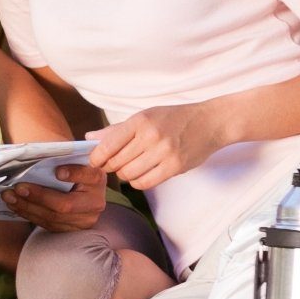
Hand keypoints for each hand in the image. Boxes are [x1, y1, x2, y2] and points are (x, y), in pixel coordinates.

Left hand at [3, 162, 107, 230]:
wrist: (74, 184)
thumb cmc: (69, 166)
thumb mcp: (70, 159)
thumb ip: (60, 157)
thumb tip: (36, 155)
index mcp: (97, 179)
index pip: (90, 176)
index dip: (75, 174)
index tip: (57, 171)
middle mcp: (96, 202)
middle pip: (66, 204)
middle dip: (39, 196)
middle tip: (18, 187)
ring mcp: (85, 220)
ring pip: (53, 218)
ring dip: (27, 207)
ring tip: (9, 196)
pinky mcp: (71, 229)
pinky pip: (48, 225)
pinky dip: (29, 214)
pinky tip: (15, 205)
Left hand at [87, 105, 223, 190]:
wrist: (209, 122)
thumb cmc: (174, 118)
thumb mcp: (145, 116)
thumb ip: (117, 130)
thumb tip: (90, 138)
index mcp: (140, 121)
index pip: (108, 144)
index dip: (96, 157)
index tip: (94, 161)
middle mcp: (151, 136)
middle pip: (117, 162)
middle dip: (109, 167)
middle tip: (111, 165)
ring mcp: (164, 152)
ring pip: (129, 174)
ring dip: (124, 175)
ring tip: (128, 168)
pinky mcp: (175, 167)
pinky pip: (145, 183)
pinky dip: (138, 182)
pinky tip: (140, 175)